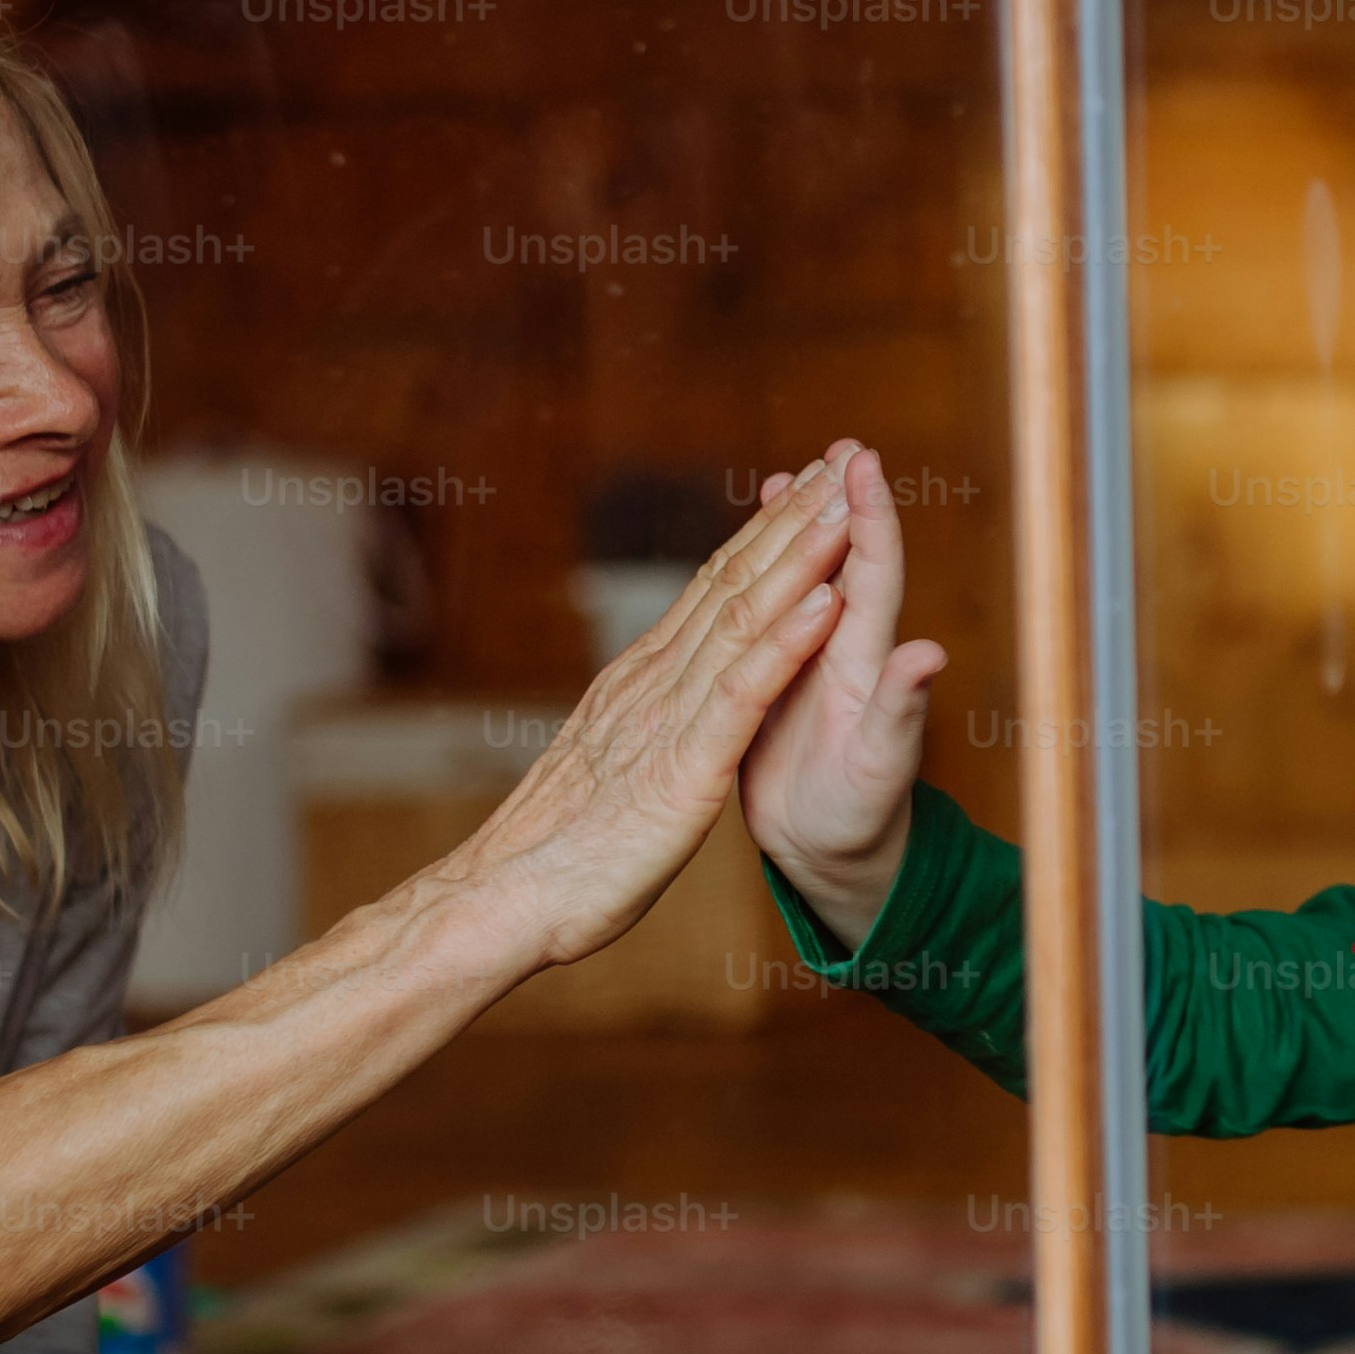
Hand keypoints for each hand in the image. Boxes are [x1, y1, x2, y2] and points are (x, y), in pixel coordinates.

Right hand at [447, 449, 860, 972]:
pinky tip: (830, 602)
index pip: (714, 586)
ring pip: (744, 617)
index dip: (765, 532)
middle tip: (843, 454)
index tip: (811, 482)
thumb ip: (638, 718)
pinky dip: (789, 643)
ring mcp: (667, 715)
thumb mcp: (613, 764)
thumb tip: (650, 690)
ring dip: (801, 557)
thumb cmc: (558, 849)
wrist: (507, 900)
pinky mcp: (684, 764)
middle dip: (792, 516)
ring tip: (847, 501)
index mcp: (642, 679)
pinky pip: (744, 692)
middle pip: (733, 579)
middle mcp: (654, 678)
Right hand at [739, 442, 946, 946]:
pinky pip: (765, 615)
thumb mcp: (878, 764)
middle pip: (839, 560)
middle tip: (838, 446)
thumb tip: (929, 654)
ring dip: (798, 529)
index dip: (867, 515)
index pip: (870, 571)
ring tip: (790, 477)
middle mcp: (838, 650)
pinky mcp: (770, 685)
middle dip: (838, 501)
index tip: (861, 459)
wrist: (831, 852)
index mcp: (860, 660)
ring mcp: (806, 664)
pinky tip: (747, 559)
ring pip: (801, 579)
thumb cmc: (861, 814)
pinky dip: (760, 579)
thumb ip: (901, 707)